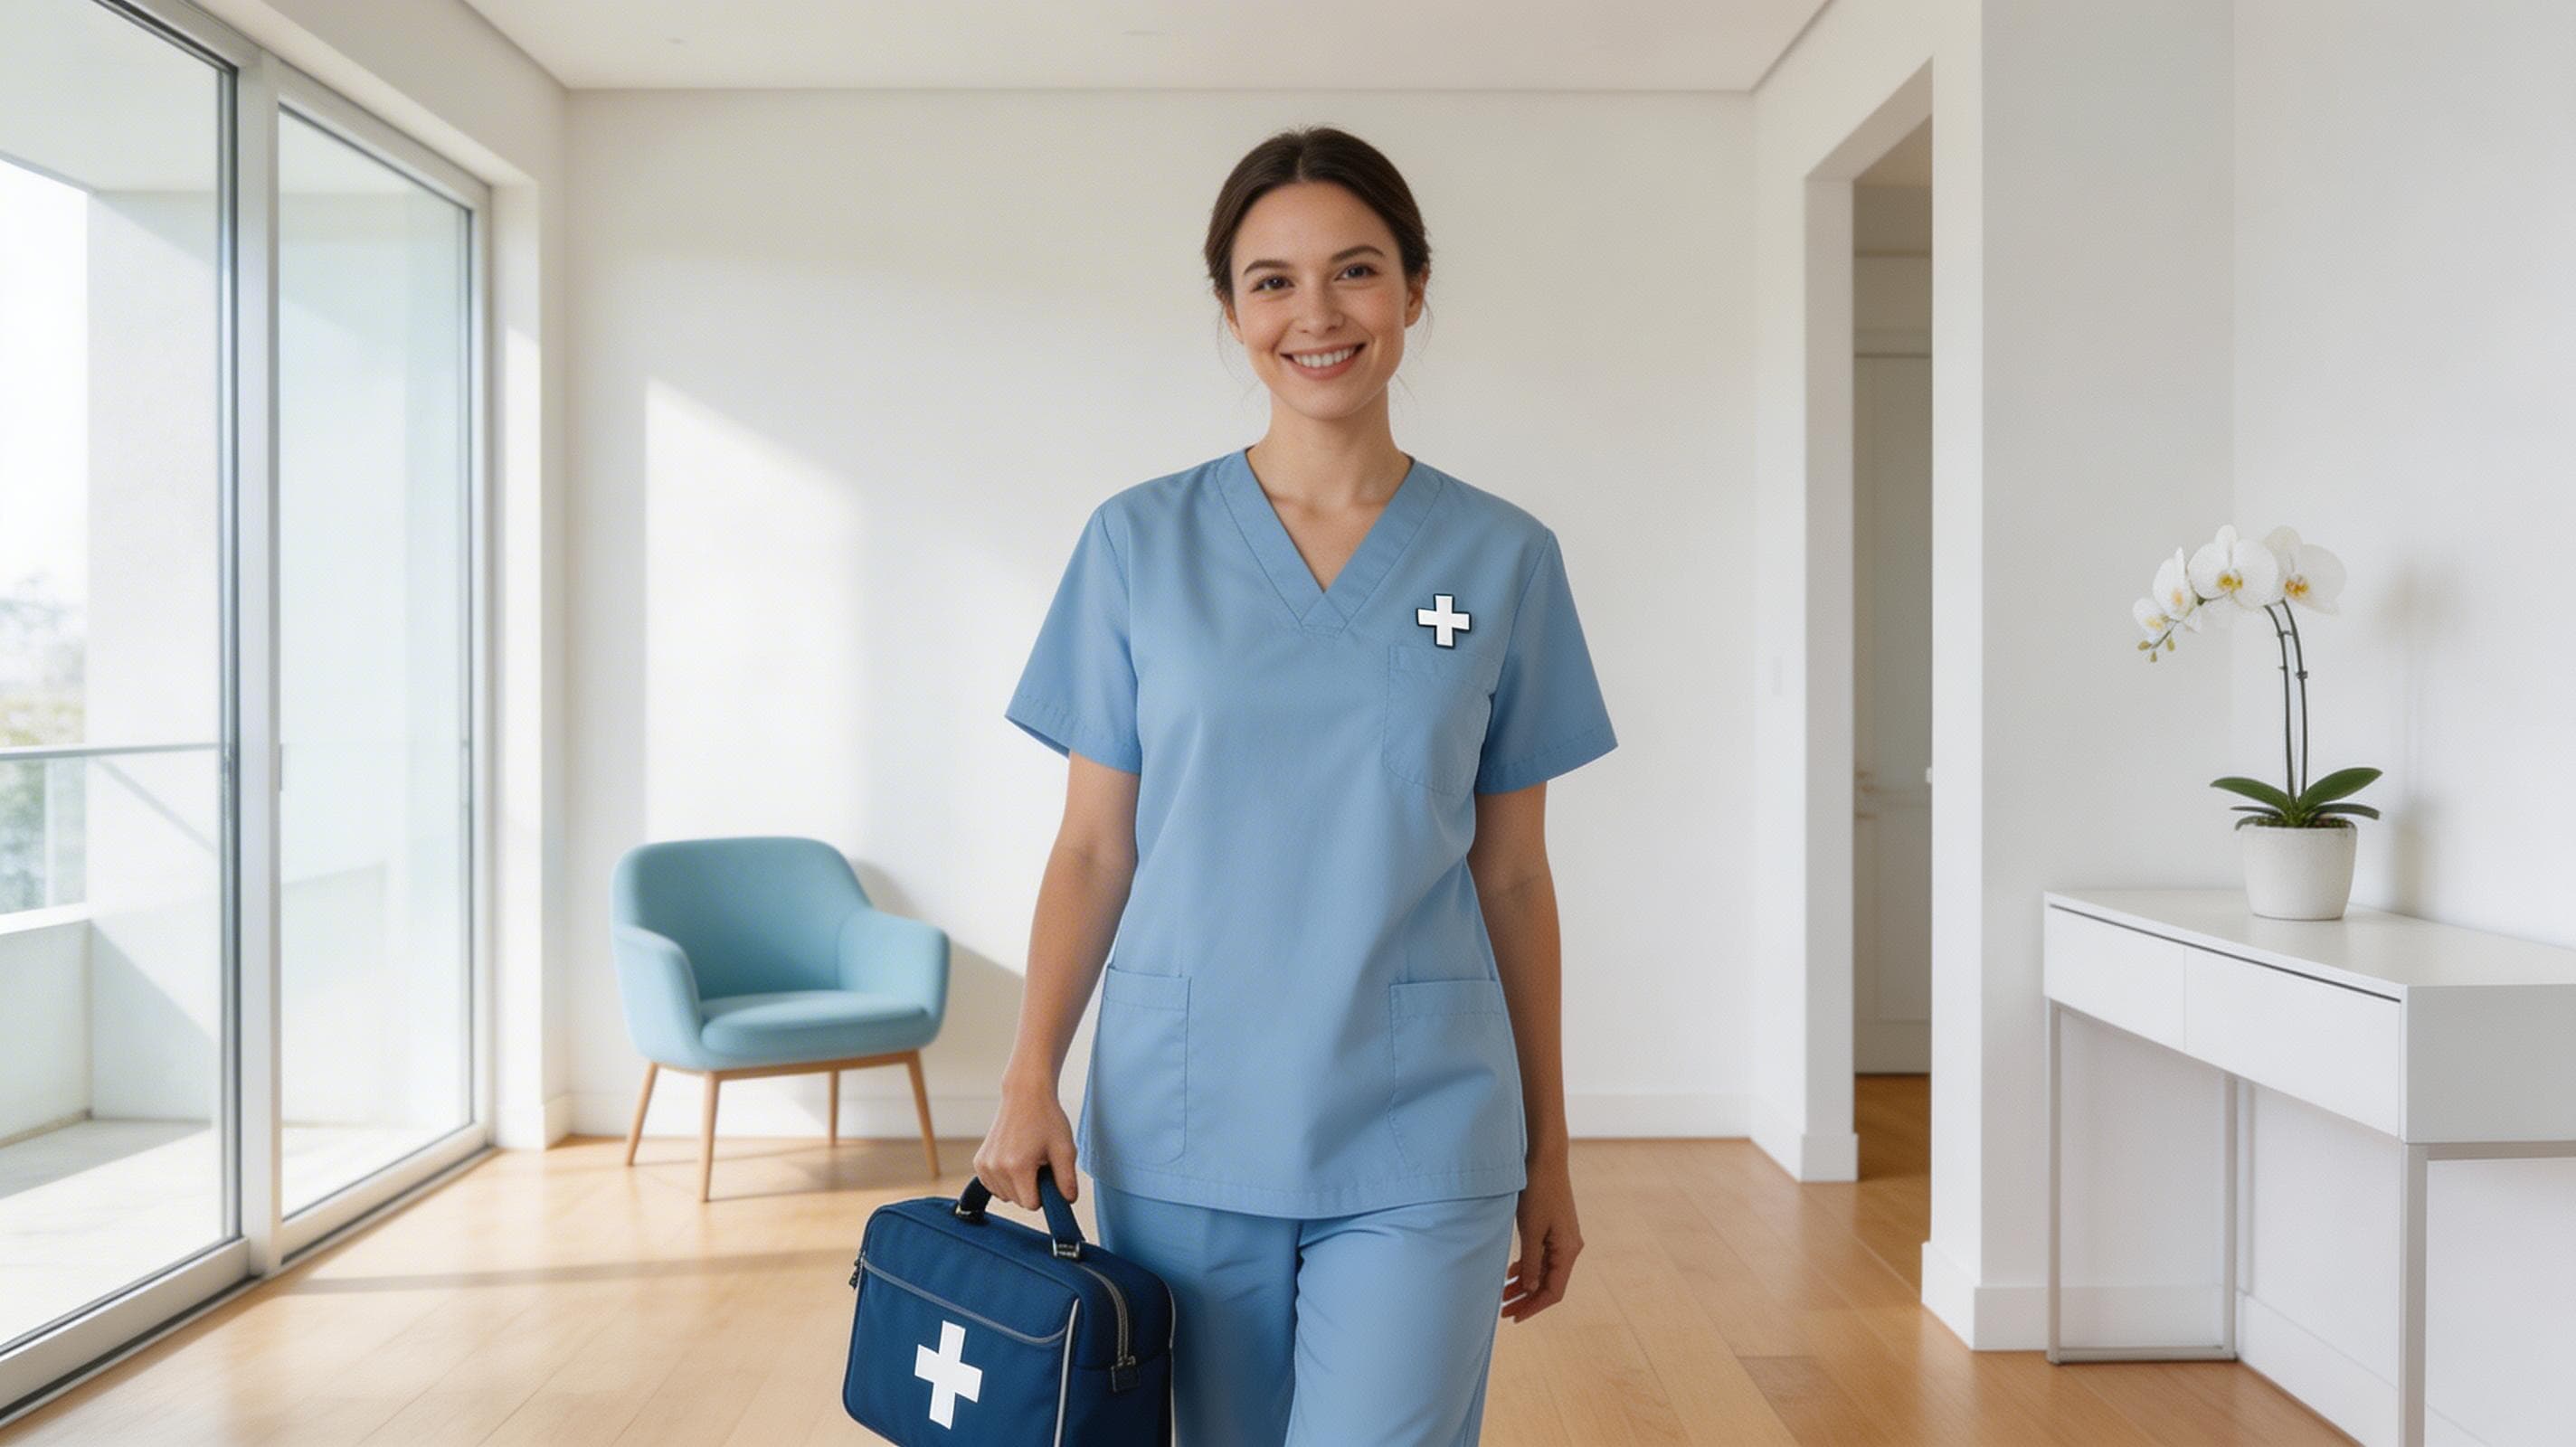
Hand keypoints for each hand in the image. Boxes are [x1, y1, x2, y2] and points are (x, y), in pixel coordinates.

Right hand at [974, 1072, 1079, 1210]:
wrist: (1025, 1095)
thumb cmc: (1046, 1118)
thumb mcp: (1065, 1149)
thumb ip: (1067, 1179)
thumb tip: (1068, 1201)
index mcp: (1017, 1166)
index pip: (1032, 1205)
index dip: (1044, 1193)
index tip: (1048, 1175)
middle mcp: (996, 1168)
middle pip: (1018, 1202)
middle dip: (1031, 1188)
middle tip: (1039, 1162)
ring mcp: (984, 1165)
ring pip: (1006, 1196)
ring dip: (1018, 1185)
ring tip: (1026, 1159)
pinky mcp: (979, 1162)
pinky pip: (994, 1187)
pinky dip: (1005, 1181)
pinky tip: (1014, 1161)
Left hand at [1501, 1153, 1580, 1321]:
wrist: (1545, 1159)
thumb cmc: (1537, 1191)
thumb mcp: (1531, 1229)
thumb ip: (1531, 1262)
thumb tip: (1529, 1289)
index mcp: (1568, 1250)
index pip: (1553, 1291)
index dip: (1534, 1307)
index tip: (1514, 1317)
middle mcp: (1569, 1247)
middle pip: (1549, 1284)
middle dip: (1526, 1299)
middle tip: (1504, 1311)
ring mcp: (1563, 1239)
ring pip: (1544, 1272)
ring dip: (1525, 1285)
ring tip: (1503, 1295)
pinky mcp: (1554, 1230)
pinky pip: (1543, 1258)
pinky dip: (1528, 1268)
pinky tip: (1511, 1273)